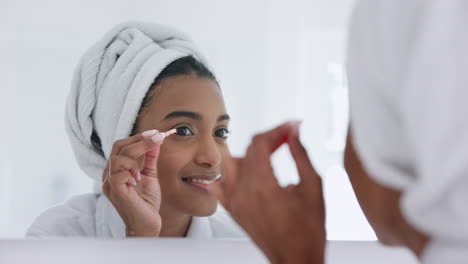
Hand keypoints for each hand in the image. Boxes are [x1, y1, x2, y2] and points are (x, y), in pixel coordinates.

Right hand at [102, 130, 164, 236]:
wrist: (148, 224)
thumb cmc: (146, 203)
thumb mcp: (150, 175)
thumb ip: (150, 158)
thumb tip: (156, 140)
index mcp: (116, 169)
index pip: (122, 146)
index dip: (138, 137)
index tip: (157, 133)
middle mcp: (109, 175)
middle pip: (118, 147)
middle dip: (140, 140)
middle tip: (158, 137)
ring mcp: (109, 184)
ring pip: (117, 158)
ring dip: (136, 156)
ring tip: (143, 169)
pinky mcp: (114, 192)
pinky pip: (118, 174)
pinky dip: (131, 172)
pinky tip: (138, 180)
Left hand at [213, 122, 325, 263]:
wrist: (297, 259)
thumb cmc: (308, 230)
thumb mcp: (313, 187)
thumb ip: (301, 154)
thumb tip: (293, 132)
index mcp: (262, 185)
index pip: (260, 142)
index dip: (277, 129)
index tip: (292, 126)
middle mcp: (242, 192)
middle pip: (246, 149)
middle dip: (268, 139)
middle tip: (286, 137)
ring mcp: (234, 202)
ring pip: (230, 163)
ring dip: (248, 153)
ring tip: (269, 154)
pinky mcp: (232, 210)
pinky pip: (219, 185)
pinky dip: (227, 173)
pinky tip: (243, 170)